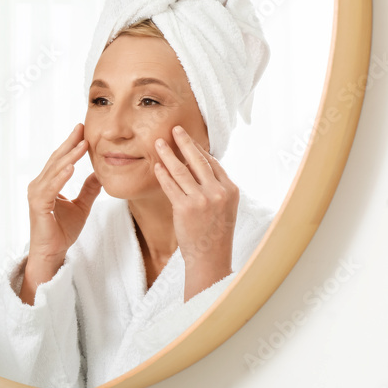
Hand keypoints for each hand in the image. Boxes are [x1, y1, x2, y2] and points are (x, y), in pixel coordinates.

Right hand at [21, 123, 101, 304]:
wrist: (52, 253)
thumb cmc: (61, 232)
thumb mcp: (81, 206)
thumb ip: (88, 190)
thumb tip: (99, 175)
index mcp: (47, 184)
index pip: (60, 160)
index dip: (71, 145)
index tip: (83, 129)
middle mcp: (38, 185)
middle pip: (56, 160)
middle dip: (70, 144)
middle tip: (82, 127)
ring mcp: (37, 194)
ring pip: (54, 171)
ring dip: (69, 157)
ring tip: (82, 144)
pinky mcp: (38, 206)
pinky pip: (51, 188)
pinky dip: (61, 177)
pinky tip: (71, 167)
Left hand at [153, 125, 237, 300]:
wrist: (211, 258)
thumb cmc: (215, 234)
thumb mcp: (225, 209)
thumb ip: (216, 189)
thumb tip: (201, 170)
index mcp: (231, 190)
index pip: (213, 163)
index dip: (199, 149)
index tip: (189, 139)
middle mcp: (218, 192)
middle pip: (198, 160)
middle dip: (184, 142)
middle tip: (174, 128)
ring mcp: (202, 200)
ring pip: (181, 171)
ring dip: (168, 154)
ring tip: (158, 143)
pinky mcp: (185, 208)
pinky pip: (171, 186)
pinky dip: (162, 174)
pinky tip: (156, 166)